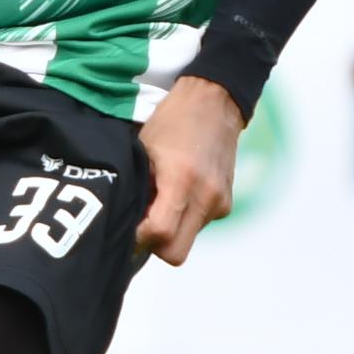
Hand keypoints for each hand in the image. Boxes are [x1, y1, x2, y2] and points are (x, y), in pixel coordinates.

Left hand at [134, 76, 243, 265]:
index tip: (129, 226)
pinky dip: (185, 218)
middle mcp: (206, 196)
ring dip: (171, 230)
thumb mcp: (144, 149)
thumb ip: (138, 188)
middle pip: (176, 253)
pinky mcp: (226, 203)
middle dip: (156, 245)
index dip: (139, 237)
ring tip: (161, 199)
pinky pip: (199, 226)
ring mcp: (220, 202)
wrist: (216, 101)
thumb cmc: (173, 120)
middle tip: (142, 223)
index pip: (160, 233)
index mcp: (182, 179)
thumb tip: (126, 221)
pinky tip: (179, 193)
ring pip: (187, 240)